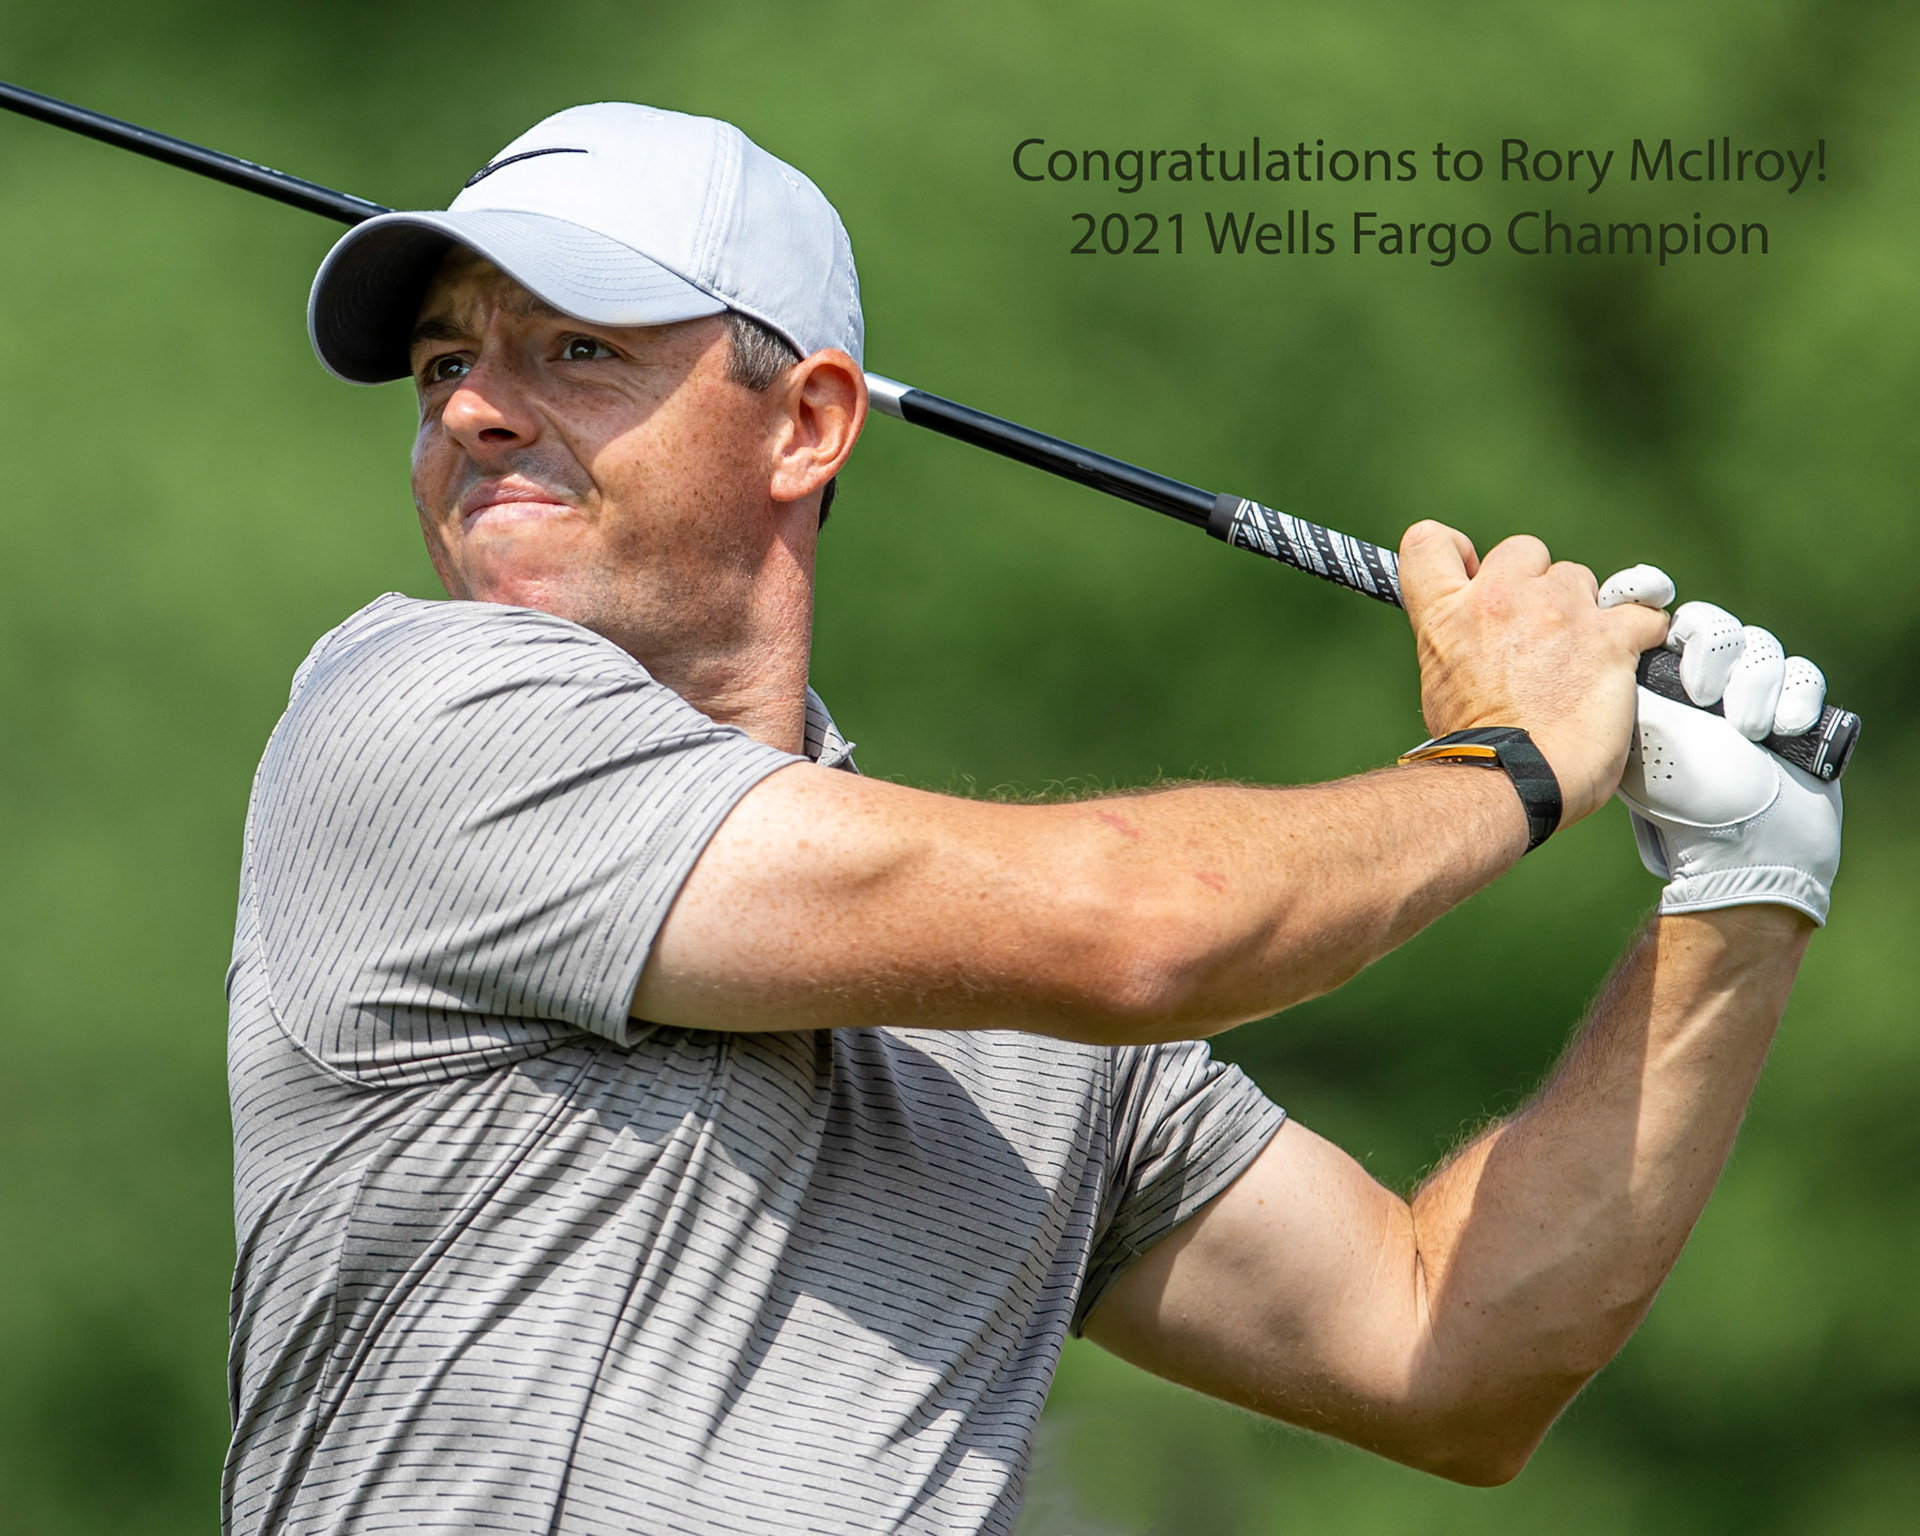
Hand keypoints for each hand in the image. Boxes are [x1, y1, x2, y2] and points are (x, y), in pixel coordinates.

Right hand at [1399, 523, 1668, 826]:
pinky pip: (1642, 614)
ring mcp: (1555, 611)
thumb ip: (1461, 644)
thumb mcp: (1442, 682)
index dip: (1458, 551)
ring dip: (1586, 613)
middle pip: (1524, 551)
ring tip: (1582, 662)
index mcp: (1444, 613)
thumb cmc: (1475, 750)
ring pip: (1583, 580)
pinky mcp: (1606, 636)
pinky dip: (1641, 635)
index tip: (1476, 574)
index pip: (1428, 540)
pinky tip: (1629, 661)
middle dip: (1537, 585)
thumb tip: (1484, 646)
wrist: (1512, 781)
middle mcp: (1497, 598)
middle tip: (1541, 634)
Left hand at [1598, 570, 1842, 924]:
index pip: (1647, 614)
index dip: (1647, 592)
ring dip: (1752, 681)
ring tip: (1742, 726)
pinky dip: (1793, 696)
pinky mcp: (1792, 708)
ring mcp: (1747, 692)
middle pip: (1709, 624)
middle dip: (1709, 648)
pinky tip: (1778, 728)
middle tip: (1700, 693)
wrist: (1738, 849)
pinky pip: (1801, 674)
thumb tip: (1577, 640)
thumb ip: (1607, 687)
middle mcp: (1698, 678)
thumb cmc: (1674, 799)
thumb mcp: (1627, 739)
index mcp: (1649, 678)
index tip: (1654, 593)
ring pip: (1758, 645)